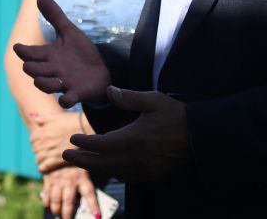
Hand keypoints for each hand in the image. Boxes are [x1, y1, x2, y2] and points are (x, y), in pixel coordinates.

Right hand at [13, 0, 110, 107]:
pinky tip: (66, 98)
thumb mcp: (69, 32)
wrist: (101, 72)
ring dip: (42, 84)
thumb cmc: (81, 53)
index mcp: (49, 55)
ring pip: (46, 86)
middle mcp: (53, 70)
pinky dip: (65, 101)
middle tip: (29, 65)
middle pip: (34, 70)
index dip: (23, 51)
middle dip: (30, 68)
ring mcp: (63, 83)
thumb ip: (55, 16)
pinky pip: (67, 100)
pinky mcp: (76, 93)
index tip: (18, 47)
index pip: (31, 53)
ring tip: (39, 80)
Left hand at [29, 110, 84, 172]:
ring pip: (39, 158)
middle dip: (39, 150)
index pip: (33, 139)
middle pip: (35, 149)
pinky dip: (43, 167)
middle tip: (45, 151)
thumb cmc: (72, 121)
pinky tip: (45, 167)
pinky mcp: (59, 159)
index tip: (42, 142)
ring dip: (40, 159)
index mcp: (43, 131)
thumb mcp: (56, 117)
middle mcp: (45, 141)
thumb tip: (32, 117)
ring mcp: (51, 151)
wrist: (87, 128)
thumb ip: (43, 119)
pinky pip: (45, 166)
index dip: (36, 141)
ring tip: (45, 160)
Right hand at [41, 166, 99, 218]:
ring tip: (58, 215)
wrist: (60, 149)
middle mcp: (70, 180)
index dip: (93, 205)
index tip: (97, 216)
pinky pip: (46, 194)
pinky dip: (47, 202)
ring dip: (56, 210)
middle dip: (68, 214)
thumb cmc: (76, 163)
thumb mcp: (84, 169)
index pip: (89, 193)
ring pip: (56, 200)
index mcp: (82, 177)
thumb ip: (85, 183)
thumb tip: (89, 203)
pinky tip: (48, 206)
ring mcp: (58, 180)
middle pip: (69, 201)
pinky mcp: (48, 179)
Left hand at [64, 87, 191, 182]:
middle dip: (82, 159)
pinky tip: (109, 166)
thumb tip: (108, 90)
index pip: (100, 144)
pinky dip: (113, 172)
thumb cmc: (176, 116)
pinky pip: (126, 177)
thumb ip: (128, 97)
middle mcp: (135, 158)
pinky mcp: (152, 175)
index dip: (84, 143)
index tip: (72, 139)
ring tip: (84, 160)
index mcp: (132, 139)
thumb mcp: (152, 100)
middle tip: (65, 155)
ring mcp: (143, 170)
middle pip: (101, 163)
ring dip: (96, 167)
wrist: (201, 138)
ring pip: (112, 172)